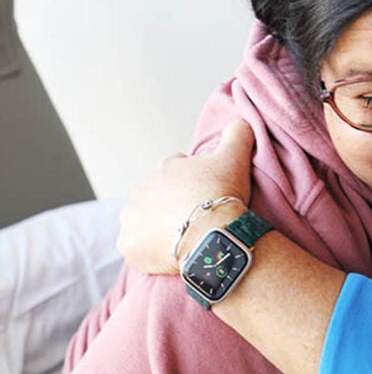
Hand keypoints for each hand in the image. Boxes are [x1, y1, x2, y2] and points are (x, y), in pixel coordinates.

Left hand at [117, 119, 255, 274]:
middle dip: (172, 203)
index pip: (175, 170)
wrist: (209, 232)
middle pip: (157, 196)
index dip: (193, 181)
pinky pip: (135, 246)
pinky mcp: (127, 244)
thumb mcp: (235, 157)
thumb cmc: (220, 194)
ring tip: (182, 236)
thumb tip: (241, 121)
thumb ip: (237, 134)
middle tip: (195, 216)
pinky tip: (167, 253)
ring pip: (143, 220)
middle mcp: (141, 189)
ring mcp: (132, 217)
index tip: (206, 192)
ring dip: (157, 225)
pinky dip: (147, 249)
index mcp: (164, 168)